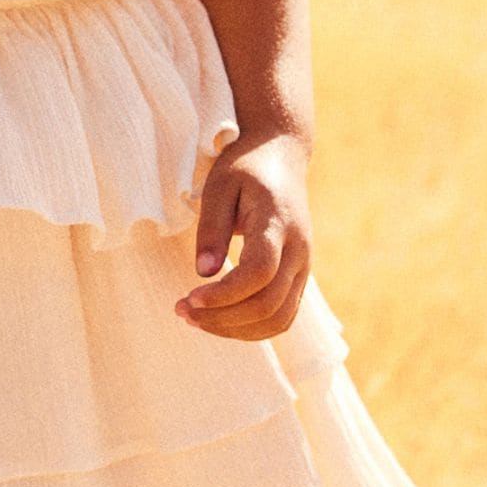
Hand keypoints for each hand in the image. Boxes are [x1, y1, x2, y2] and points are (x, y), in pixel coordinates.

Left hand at [177, 132, 310, 341]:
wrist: (283, 157)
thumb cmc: (246, 168)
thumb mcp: (219, 186)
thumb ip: (212, 228)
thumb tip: (203, 273)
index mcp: (278, 223)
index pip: (259, 272)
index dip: (224, 294)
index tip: (189, 297)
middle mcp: (299, 250)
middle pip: (269, 304)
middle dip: (222, 318)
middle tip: (182, 311)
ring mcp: (304, 267)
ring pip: (279, 319)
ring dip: (236, 329)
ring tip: (196, 319)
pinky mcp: (300, 277)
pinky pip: (282, 316)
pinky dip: (252, 328)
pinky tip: (220, 320)